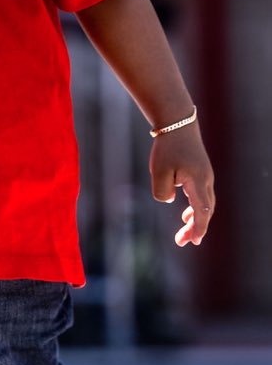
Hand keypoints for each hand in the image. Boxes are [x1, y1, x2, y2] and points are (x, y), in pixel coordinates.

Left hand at [149, 125, 214, 246]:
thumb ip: (162, 192)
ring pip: (205, 203)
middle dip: (196, 228)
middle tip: (182, 241)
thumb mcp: (159, 171)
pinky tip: (187, 213)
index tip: (194, 241)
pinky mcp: (201, 171)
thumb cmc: (167, 147)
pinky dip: (197, 207)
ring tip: (185, 233)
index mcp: (198, 182)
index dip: (198, 228)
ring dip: (196, 219)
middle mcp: (206, 180)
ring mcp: (205, 176)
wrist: (177, 123)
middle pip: (206, 211)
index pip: (202, 212)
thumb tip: (168, 200)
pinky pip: (202, 195)